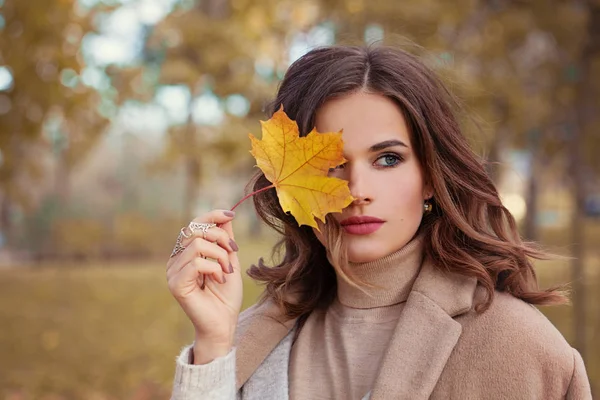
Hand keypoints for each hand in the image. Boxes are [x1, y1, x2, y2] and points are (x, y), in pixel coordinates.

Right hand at [166, 209, 242, 362]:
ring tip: (226, 271)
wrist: (224, 324)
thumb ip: (225, 239)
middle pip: (196, 229)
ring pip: (198, 244)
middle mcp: (176, 260)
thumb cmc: (226, 296)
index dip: (212, 215)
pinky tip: (219, 279)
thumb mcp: (230, 260)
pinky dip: (214, 268)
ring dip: (220, 256)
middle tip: (232, 254)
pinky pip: (196, 263)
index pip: (194, 224)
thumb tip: (226, 215)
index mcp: (186, 253)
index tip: (230, 215)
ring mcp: (173, 272)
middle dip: (221, 238)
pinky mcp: (176, 284)